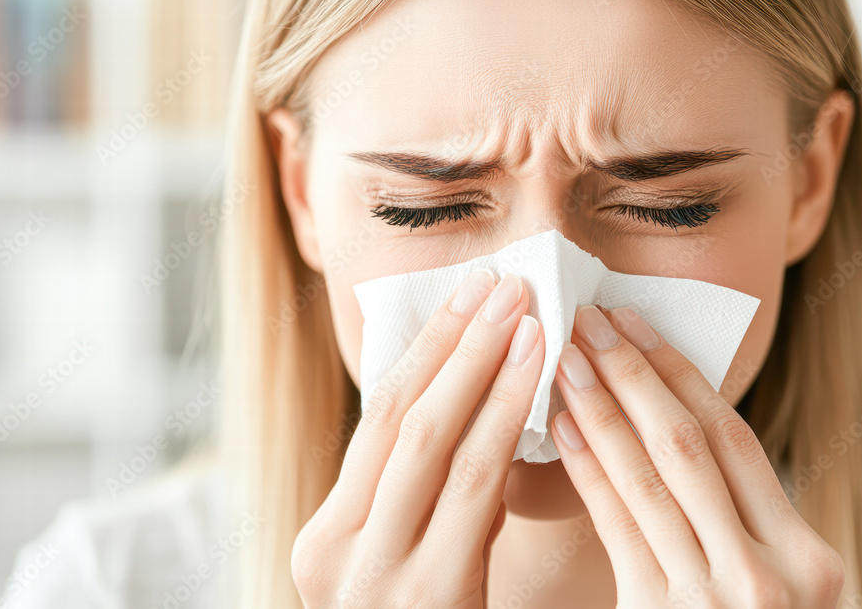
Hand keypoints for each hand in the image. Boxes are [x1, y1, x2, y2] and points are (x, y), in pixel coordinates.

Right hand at [291, 270, 545, 607]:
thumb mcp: (401, 570)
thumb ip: (415, 504)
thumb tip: (462, 406)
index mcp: (323, 542)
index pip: (374, 423)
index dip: (422, 352)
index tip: (462, 296)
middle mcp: (333, 554)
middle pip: (397, 419)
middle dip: (453, 344)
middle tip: (498, 284)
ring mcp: (374, 579)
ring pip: (432, 443)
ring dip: (483, 369)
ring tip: (524, 313)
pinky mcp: (427, 596)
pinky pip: (472, 492)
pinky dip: (504, 425)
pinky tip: (538, 383)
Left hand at [551, 305, 844, 607]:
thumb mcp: (766, 584)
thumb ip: (732, 520)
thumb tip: (666, 423)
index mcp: (808, 558)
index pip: (735, 439)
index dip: (679, 373)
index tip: (635, 323)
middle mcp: (775, 574)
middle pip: (692, 443)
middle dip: (634, 373)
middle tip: (589, 318)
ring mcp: (723, 598)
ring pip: (653, 475)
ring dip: (603, 407)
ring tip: (564, 356)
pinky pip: (621, 524)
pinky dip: (590, 468)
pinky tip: (563, 427)